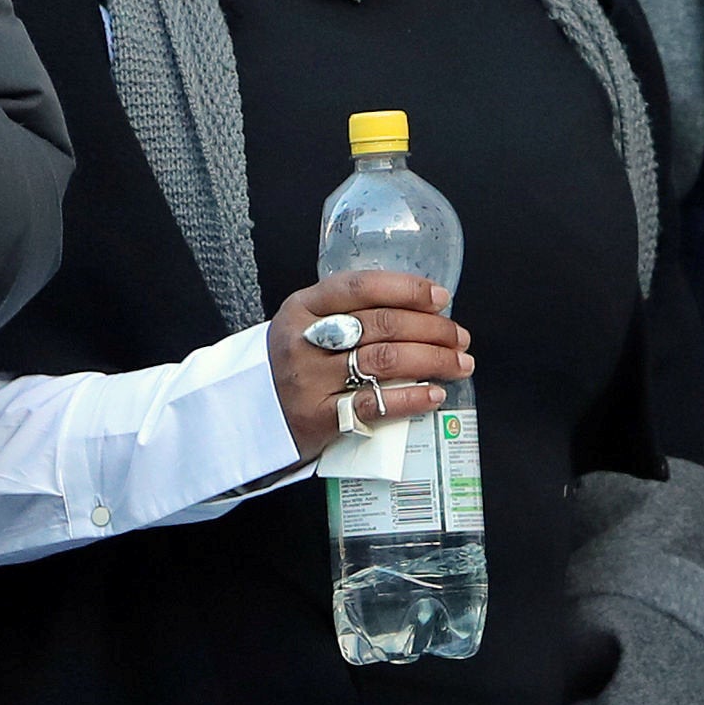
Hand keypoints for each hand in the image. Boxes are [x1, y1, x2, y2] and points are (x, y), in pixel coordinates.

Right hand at [269, 271, 469, 455]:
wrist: (244, 416)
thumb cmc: (290, 366)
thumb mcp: (304, 327)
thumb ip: (347, 314)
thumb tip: (418, 312)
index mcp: (302, 307)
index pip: (361, 287)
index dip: (407, 289)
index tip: (441, 297)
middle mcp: (304, 340)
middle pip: (383, 324)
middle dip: (432, 329)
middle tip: (460, 337)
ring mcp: (310, 380)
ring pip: (385, 360)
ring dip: (433, 360)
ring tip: (459, 364)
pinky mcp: (319, 417)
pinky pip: (376, 403)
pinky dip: (412, 397)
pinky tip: (435, 394)